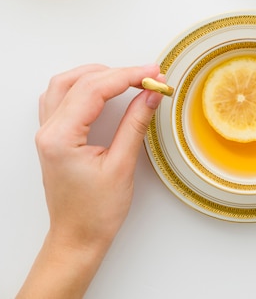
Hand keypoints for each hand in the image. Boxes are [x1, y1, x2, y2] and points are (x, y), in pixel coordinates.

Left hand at [18, 64, 163, 298]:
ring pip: (64, 84)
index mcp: (61, 137)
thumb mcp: (122, 166)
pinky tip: (103, 89)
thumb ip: (135, 124)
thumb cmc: (96, 212)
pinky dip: (83, 86)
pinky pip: (61, 97)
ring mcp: (47, 132)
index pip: (94, 90)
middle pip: (78, 81)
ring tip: (128, 78)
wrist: (78, 237)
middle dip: (116, 73)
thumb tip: (151, 95)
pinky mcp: (54, 136)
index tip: (153, 73)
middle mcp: (48, 131)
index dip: (127, 77)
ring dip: (96, 74)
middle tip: (148, 75)